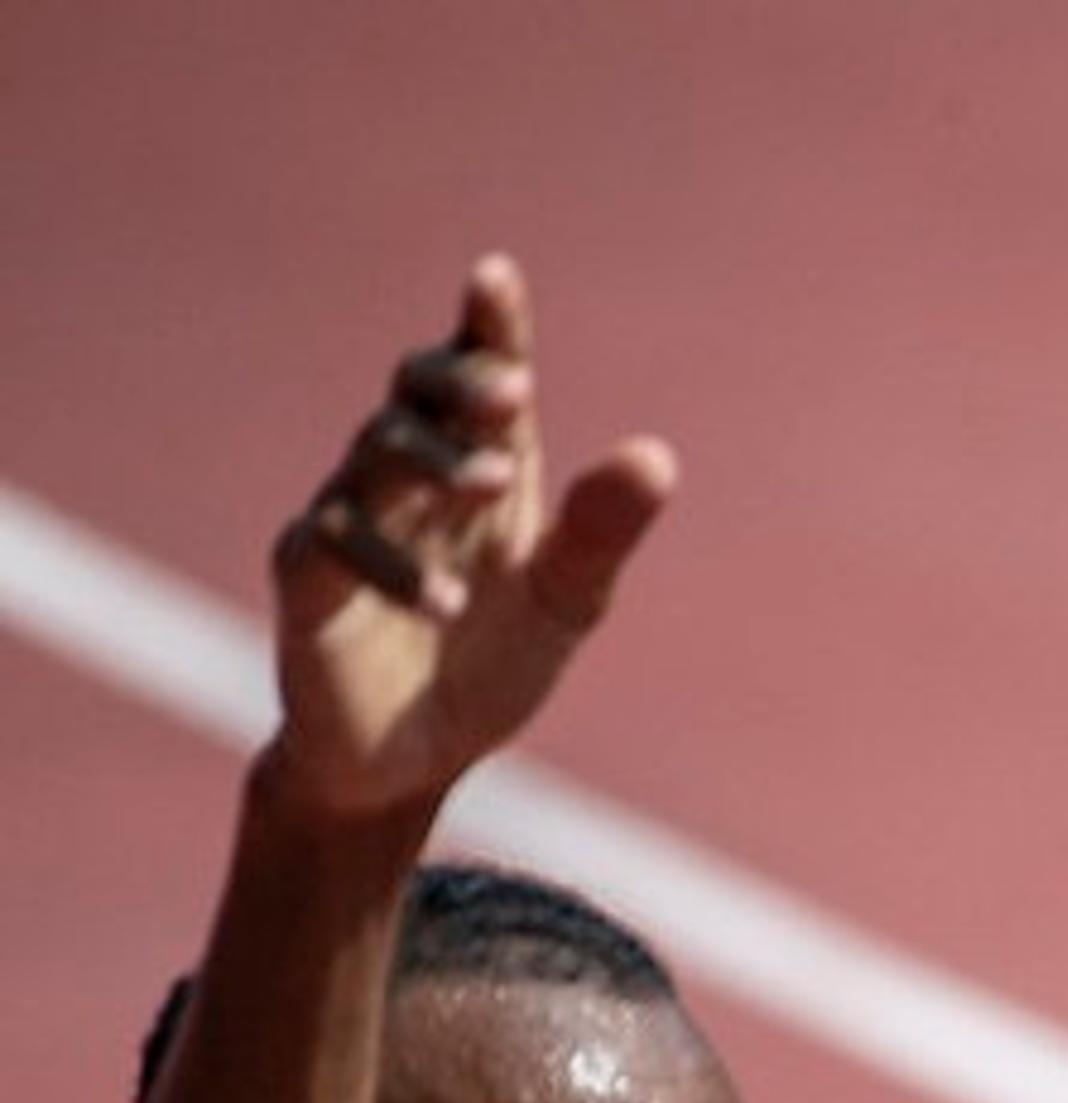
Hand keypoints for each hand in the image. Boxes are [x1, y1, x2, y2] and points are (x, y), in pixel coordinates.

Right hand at [262, 254, 674, 821]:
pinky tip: (451, 600)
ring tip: (497, 485)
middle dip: (460, 379)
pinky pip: (335, 544)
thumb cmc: (489, 664)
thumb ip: (603, 532)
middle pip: (416, 392)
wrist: (416, 758)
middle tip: (515, 389)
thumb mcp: (567, 600)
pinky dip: (395, 565)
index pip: (479, 376)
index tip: (495, 275)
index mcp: (481, 467)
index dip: (486, 325)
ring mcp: (351, 518)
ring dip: (436, 459)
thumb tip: (656, 454)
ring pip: (376, 452)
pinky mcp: (306, 577)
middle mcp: (411, 478)